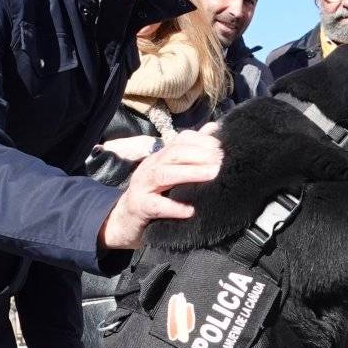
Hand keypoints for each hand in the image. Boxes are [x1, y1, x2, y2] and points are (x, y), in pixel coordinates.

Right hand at [98, 131, 222, 250]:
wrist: (125, 219)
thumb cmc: (154, 193)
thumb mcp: (171, 171)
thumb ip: (191, 151)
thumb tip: (213, 128)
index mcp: (160, 156)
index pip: (181, 140)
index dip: (202, 140)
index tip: (222, 147)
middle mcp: (151, 166)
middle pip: (174, 153)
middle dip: (199, 154)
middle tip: (222, 161)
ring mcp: (143, 186)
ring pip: (164, 174)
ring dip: (190, 173)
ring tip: (213, 174)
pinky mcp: (140, 207)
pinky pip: (156, 206)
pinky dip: (173, 208)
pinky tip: (190, 211)